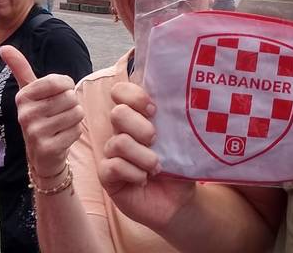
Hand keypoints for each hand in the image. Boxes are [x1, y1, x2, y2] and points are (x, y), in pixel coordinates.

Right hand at [1, 46, 83, 178]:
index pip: (60, 81)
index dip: (67, 87)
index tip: (57, 95)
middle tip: (57, 114)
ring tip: (59, 125)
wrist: (41, 154)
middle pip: (70, 97)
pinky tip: (61, 138)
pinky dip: (74, 133)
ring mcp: (34, 132)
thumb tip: (3, 46)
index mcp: (23, 96)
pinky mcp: (47, 148)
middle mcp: (25, 114)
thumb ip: (20, 68)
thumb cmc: (40, 116)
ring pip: (76, 113)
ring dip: (74, 119)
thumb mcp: (29, 91)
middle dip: (70, 105)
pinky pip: (76, 130)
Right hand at [97, 81, 196, 229]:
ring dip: (143, 156)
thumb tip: (185, 101)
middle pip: (117, 113)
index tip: (154, 110)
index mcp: (137, 116)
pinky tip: (144, 179)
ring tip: (157, 167)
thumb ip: (177, 120)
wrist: (179, 200)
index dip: (134, 96)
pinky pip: (113, 167)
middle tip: (156, 140)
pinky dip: (134, 173)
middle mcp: (121, 131)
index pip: (121, 92)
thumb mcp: (182, 140)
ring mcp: (112, 153)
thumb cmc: (179, 166)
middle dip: (140, 126)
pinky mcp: (107, 176)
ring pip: (119, 142)